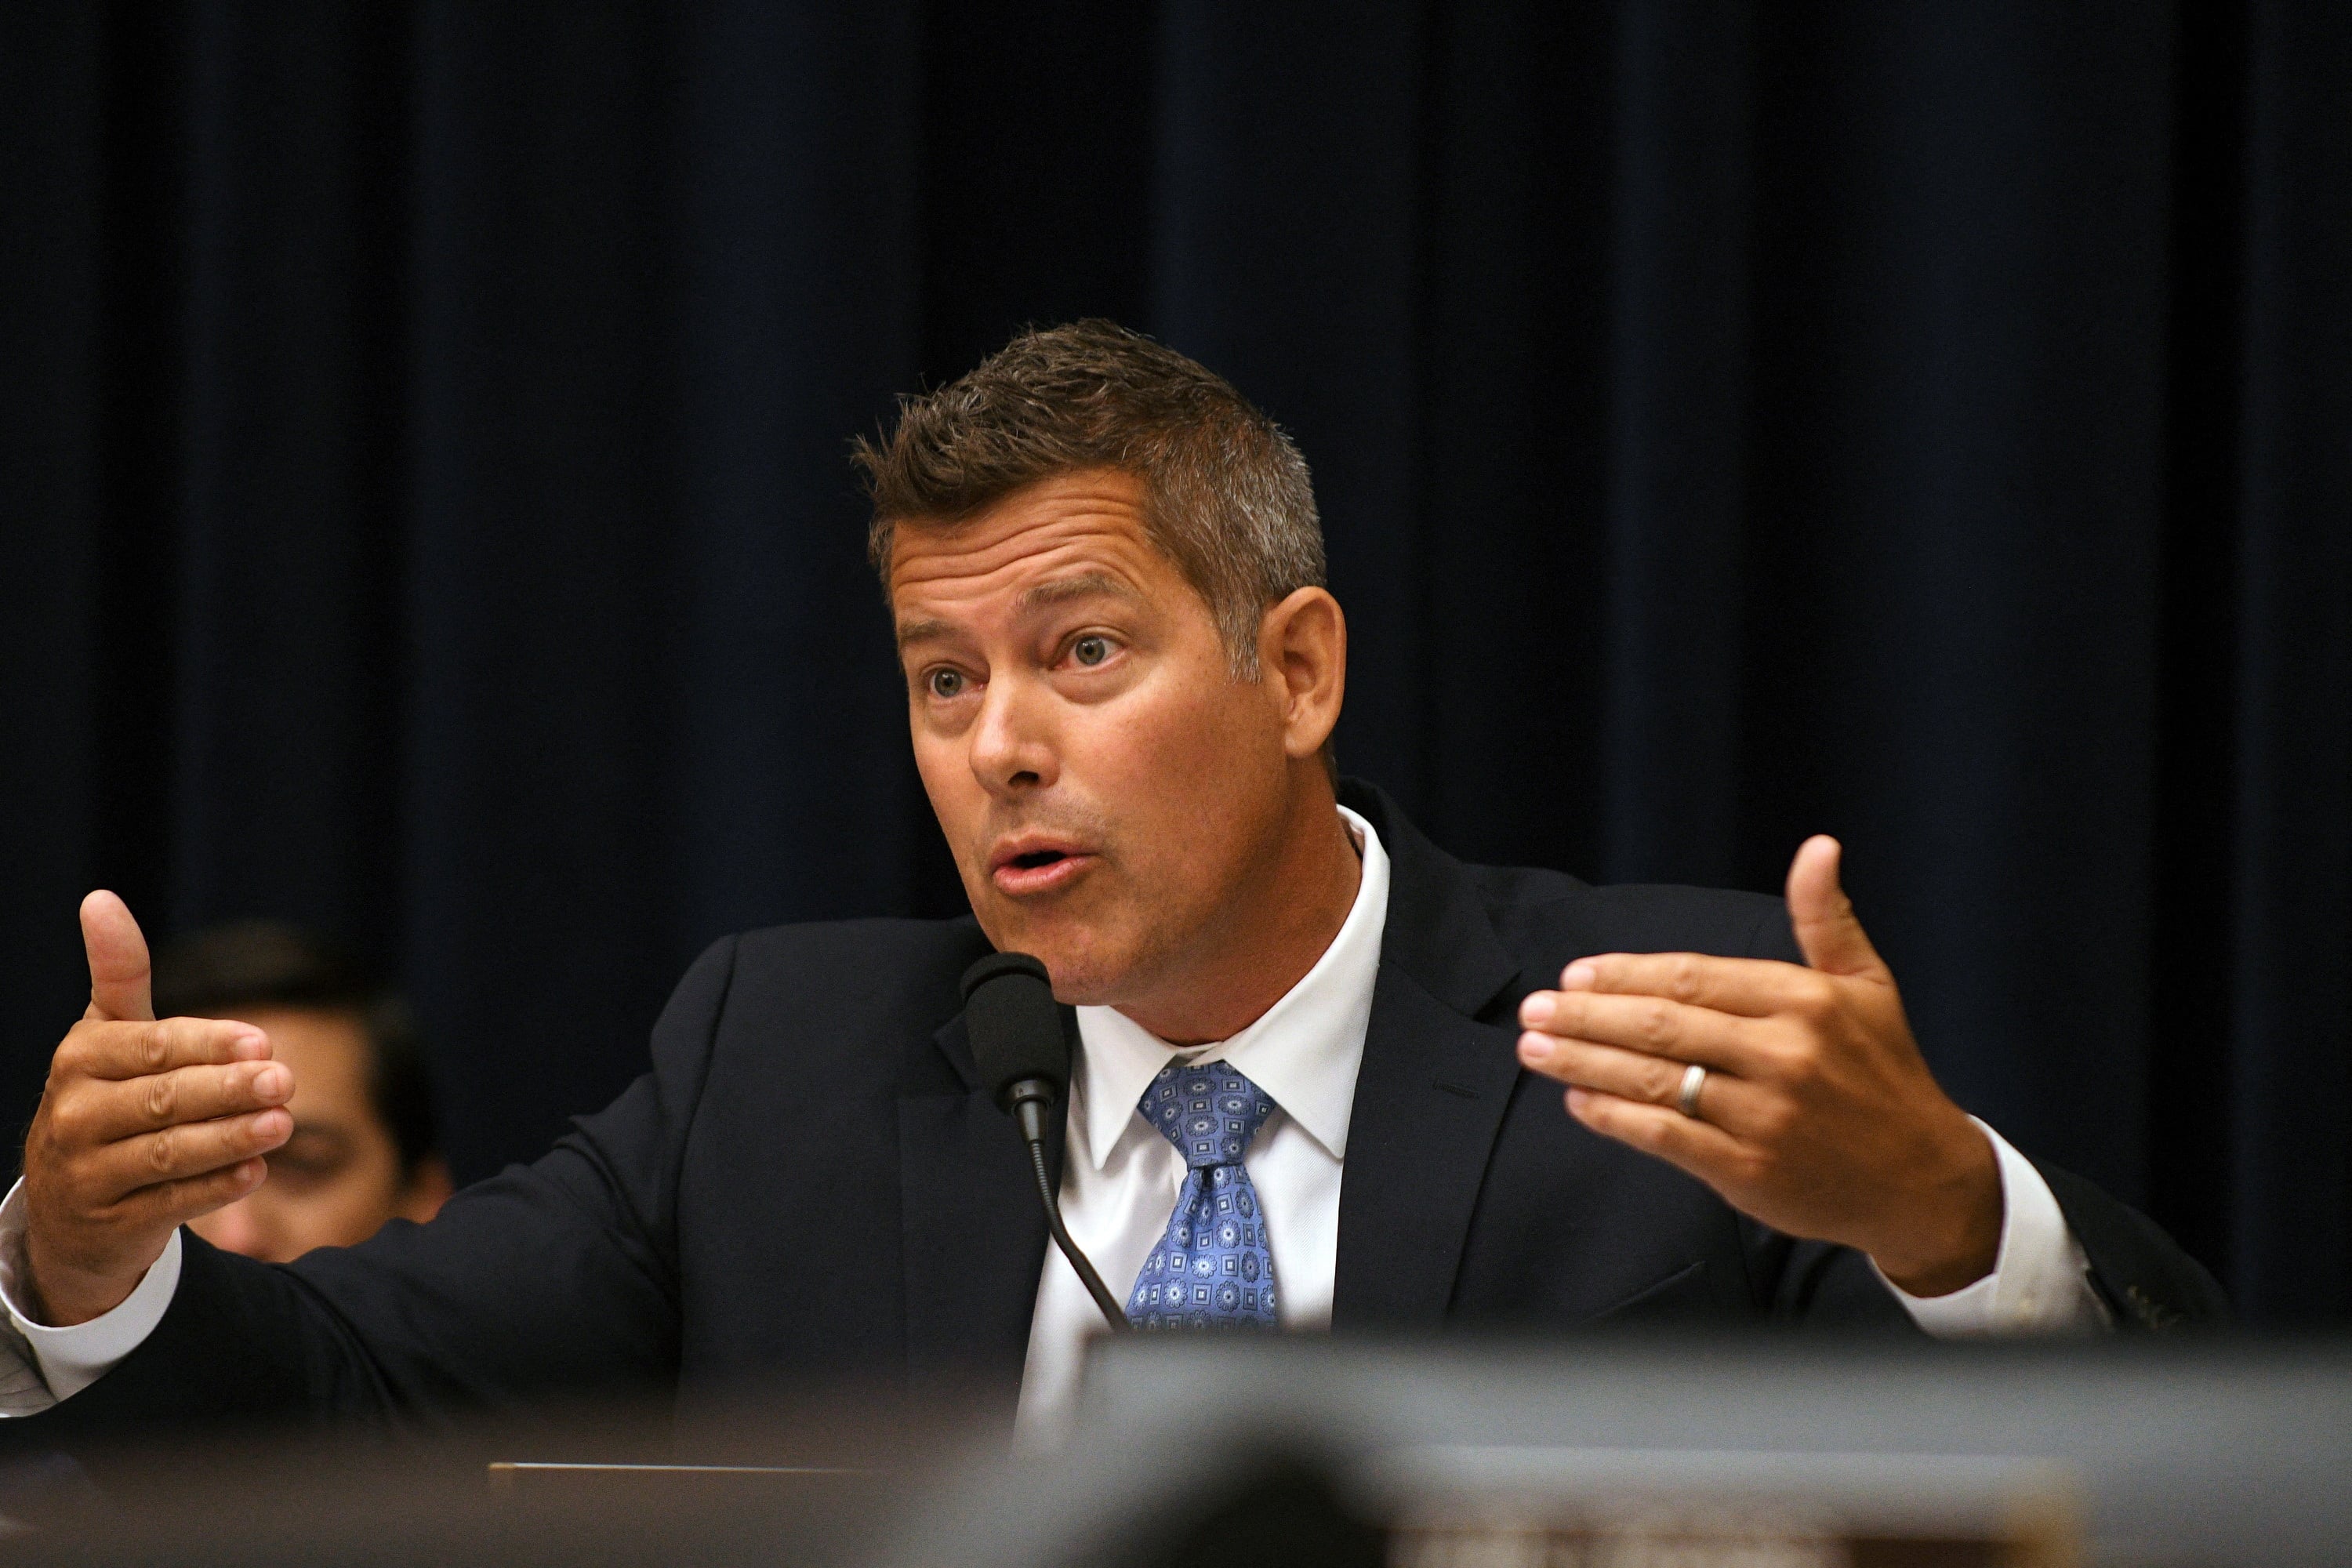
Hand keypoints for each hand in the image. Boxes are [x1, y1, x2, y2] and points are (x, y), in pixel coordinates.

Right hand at [20, 892, 294, 1324]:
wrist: (68, 1204)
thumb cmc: (108, 1097)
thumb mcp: (109, 1034)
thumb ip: (118, 972)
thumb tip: (100, 898)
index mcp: (80, 1060)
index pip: (152, 1047)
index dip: (208, 1044)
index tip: (262, 1040)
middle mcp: (73, 1115)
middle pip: (164, 1100)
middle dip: (228, 1090)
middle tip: (285, 1080)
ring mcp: (86, 1173)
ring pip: (168, 1153)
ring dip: (230, 1138)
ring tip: (282, 1124)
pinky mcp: (108, 1221)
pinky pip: (168, 1203)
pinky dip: (214, 1187)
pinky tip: (256, 1171)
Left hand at [1513, 837, 2001, 1295]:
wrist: (1923, 1179)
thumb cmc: (1885, 1073)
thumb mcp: (1867, 985)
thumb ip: (1826, 918)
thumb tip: (1818, 846)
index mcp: (1804, 1001)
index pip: (1692, 979)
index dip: (1626, 975)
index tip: (1575, 975)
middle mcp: (1783, 1054)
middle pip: (1661, 1026)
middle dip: (1586, 1016)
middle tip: (1534, 1010)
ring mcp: (1764, 1115)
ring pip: (1653, 1079)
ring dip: (1583, 1062)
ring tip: (1535, 1050)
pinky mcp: (1749, 1170)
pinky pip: (1666, 1135)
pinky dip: (1614, 1117)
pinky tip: (1579, 1101)